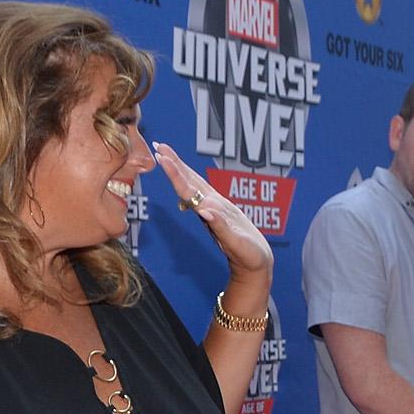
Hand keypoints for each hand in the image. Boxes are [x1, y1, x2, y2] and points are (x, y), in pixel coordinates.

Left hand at [151, 145, 273, 280]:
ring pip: (194, 184)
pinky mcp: (222, 211)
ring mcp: (214, 209)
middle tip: (159, 146)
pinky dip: (194, 178)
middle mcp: (209, 208)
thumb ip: (221, 227)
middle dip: (173, 164)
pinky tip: (188, 174)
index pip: (188, 190)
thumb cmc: (249, 257)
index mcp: (210, 213)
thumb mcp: (237, 244)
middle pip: (187, 183)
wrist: (254, 268)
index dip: (175, 173)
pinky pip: (204, 190)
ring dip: (180, 169)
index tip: (162, 157)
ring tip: (167, 153)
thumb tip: (204, 210)